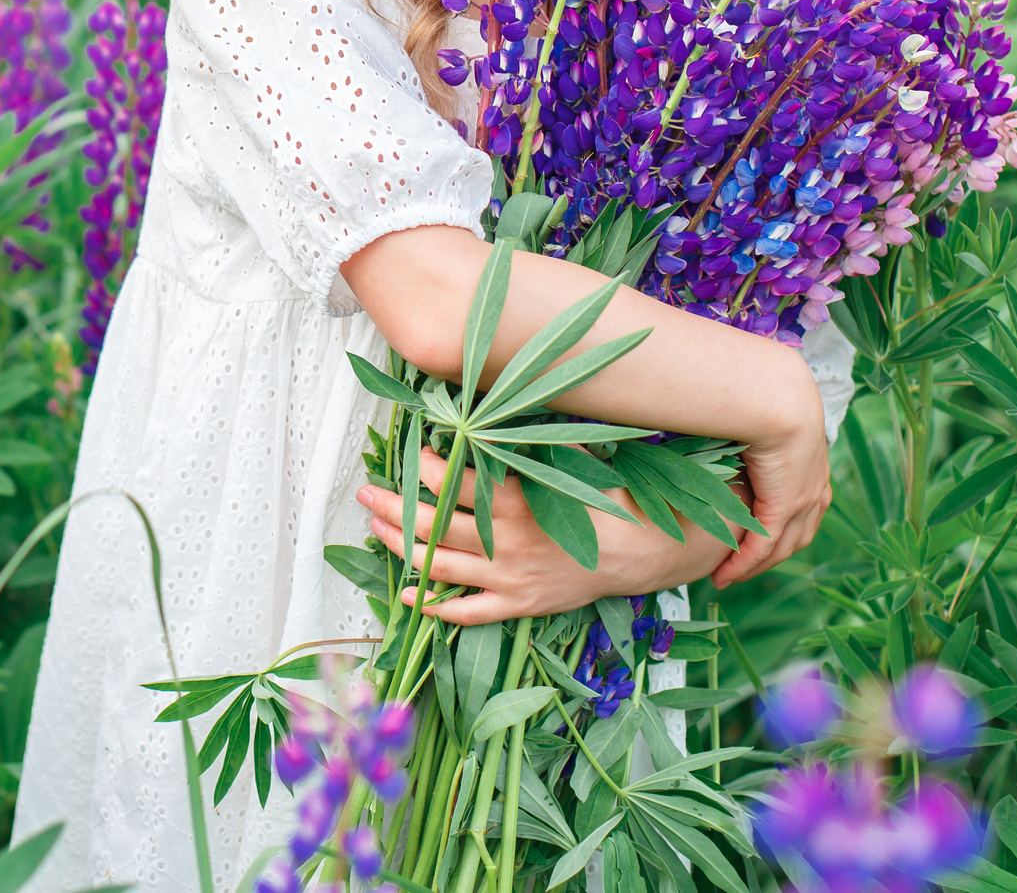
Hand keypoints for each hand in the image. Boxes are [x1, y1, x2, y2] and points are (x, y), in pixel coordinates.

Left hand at [356, 449, 734, 624]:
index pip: (451, 483)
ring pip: (440, 567)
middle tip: (365, 492)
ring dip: (400, 548)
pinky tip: (409, 596)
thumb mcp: (571, 455)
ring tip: (374, 530)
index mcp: (517, 501)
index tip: (408, 452)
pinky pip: (471, 612)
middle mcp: (507, 544)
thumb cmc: (608, 494)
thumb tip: (492, 405)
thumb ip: (528, 438)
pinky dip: (436, 606)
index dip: (423, 467)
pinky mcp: (522, 605)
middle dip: (391, 508)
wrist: (651, 549)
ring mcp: (511, 579)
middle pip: (430, 527)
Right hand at [716, 362, 832, 585]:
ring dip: (757, 565)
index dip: (782, 526)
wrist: (775, 394)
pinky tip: (725, 574)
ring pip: (783, 547)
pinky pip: (763, 546)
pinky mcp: (785, 508)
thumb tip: (722, 421)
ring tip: (730, 576)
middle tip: (742, 568)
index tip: (757, 537)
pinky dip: (744, 564)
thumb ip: (746, 428)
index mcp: (813, 464)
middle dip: (771, 556)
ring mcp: (804, 500)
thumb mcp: (759, 417)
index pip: (802, 507)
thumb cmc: (760, 394)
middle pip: (797, 535)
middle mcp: (815, 487)